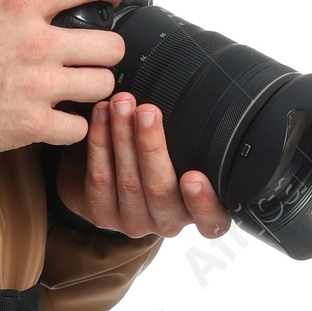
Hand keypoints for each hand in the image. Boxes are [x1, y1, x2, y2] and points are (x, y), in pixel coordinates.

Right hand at [0, 0, 132, 156]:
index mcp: (22, 5)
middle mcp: (39, 46)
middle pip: (111, 46)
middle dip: (106, 47)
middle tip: (92, 51)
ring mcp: (38, 89)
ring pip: (102, 86)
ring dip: (93, 85)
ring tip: (77, 84)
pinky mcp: (32, 126)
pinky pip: (78, 128)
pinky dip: (72, 125)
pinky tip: (60, 115)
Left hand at [55, 92, 229, 239]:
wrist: (102, 174)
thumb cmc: (153, 154)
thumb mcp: (180, 148)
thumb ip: (190, 137)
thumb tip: (205, 89)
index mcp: (196, 209)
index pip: (212, 220)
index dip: (204, 202)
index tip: (194, 177)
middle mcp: (167, 220)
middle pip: (161, 191)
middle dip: (152, 147)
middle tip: (148, 112)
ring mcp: (133, 221)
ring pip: (128, 182)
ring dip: (124, 137)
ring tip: (121, 103)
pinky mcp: (101, 214)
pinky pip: (99, 178)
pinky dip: (99, 142)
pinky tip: (101, 115)